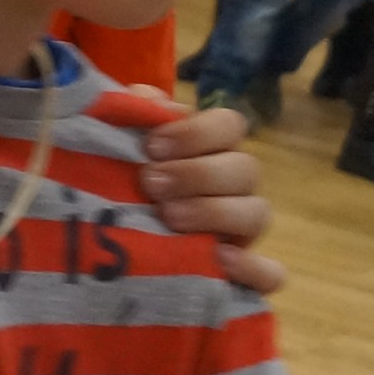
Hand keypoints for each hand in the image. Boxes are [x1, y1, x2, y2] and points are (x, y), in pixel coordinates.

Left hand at [130, 100, 280, 292]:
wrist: (104, 251)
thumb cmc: (115, 188)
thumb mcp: (114, 151)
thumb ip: (130, 118)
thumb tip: (146, 100)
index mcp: (209, 150)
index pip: (228, 125)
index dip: (197, 131)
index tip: (151, 145)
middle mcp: (232, 187)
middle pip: (245, 168)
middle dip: (198, 173)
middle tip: (150, 182)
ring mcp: (240, 232)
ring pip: (258, 213)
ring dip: (215, 212)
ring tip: (168, 217)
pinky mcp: (240, 274)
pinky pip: (269, 274)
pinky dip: (253, 268)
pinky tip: (220, 260)